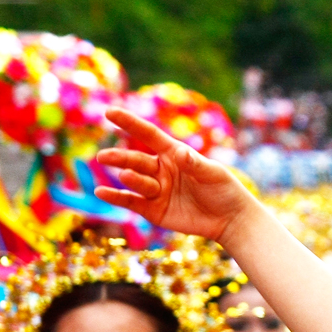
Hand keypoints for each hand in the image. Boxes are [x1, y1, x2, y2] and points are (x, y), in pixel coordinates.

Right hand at [95, 109, 259, 242]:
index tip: (110, 112)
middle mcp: (161, 170)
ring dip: (130, 178)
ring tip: (126, 175)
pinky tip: (101, 192)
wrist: (230, 220)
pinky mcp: (153, 210)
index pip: (148, 135)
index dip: (129, 123)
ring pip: (136, 181)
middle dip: (120, 157)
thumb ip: (194, 164)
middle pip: (136, 160)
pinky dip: (116, 197)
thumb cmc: (224, 190)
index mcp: (173, 153)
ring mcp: (156, 190)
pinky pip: (131, 202)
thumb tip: (180, 153)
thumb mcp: (212, 174)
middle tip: (104, 157)